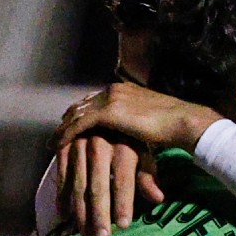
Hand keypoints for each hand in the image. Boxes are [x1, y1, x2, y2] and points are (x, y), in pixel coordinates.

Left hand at [54, 82, 222, 156]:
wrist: (182, 121)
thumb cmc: (174, 126)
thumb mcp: (150, 122)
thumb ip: (137, 125)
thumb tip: (137, 136)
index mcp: (124, 89)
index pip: (95, 99)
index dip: (82, 112)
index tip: (72, 124)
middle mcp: (114, 90)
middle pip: (82, 104)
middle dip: (68, 119)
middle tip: (57, 134)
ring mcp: (109, 99)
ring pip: (77, 113)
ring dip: (63, 128)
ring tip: (52, 142)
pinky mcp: (108, 112)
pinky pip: (79, 124)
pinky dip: (66, 134)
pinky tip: (57, 145)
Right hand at [57, 134, 160, 235]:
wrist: (104, 113)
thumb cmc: (130, 140)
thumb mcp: (144, 154)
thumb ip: (148, 176)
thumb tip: (158, 198)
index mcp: (123, 146)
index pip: (123, 180)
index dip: (123, 203)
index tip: (124, 225)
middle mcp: (99, 145)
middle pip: (98, 185)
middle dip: (100, 213)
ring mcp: (79, 145)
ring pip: (78, 184)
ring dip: (80, 211)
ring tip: (84, 233)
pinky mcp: (64, 147)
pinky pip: (62, 176)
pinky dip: (62, 197)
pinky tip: (65, 216)